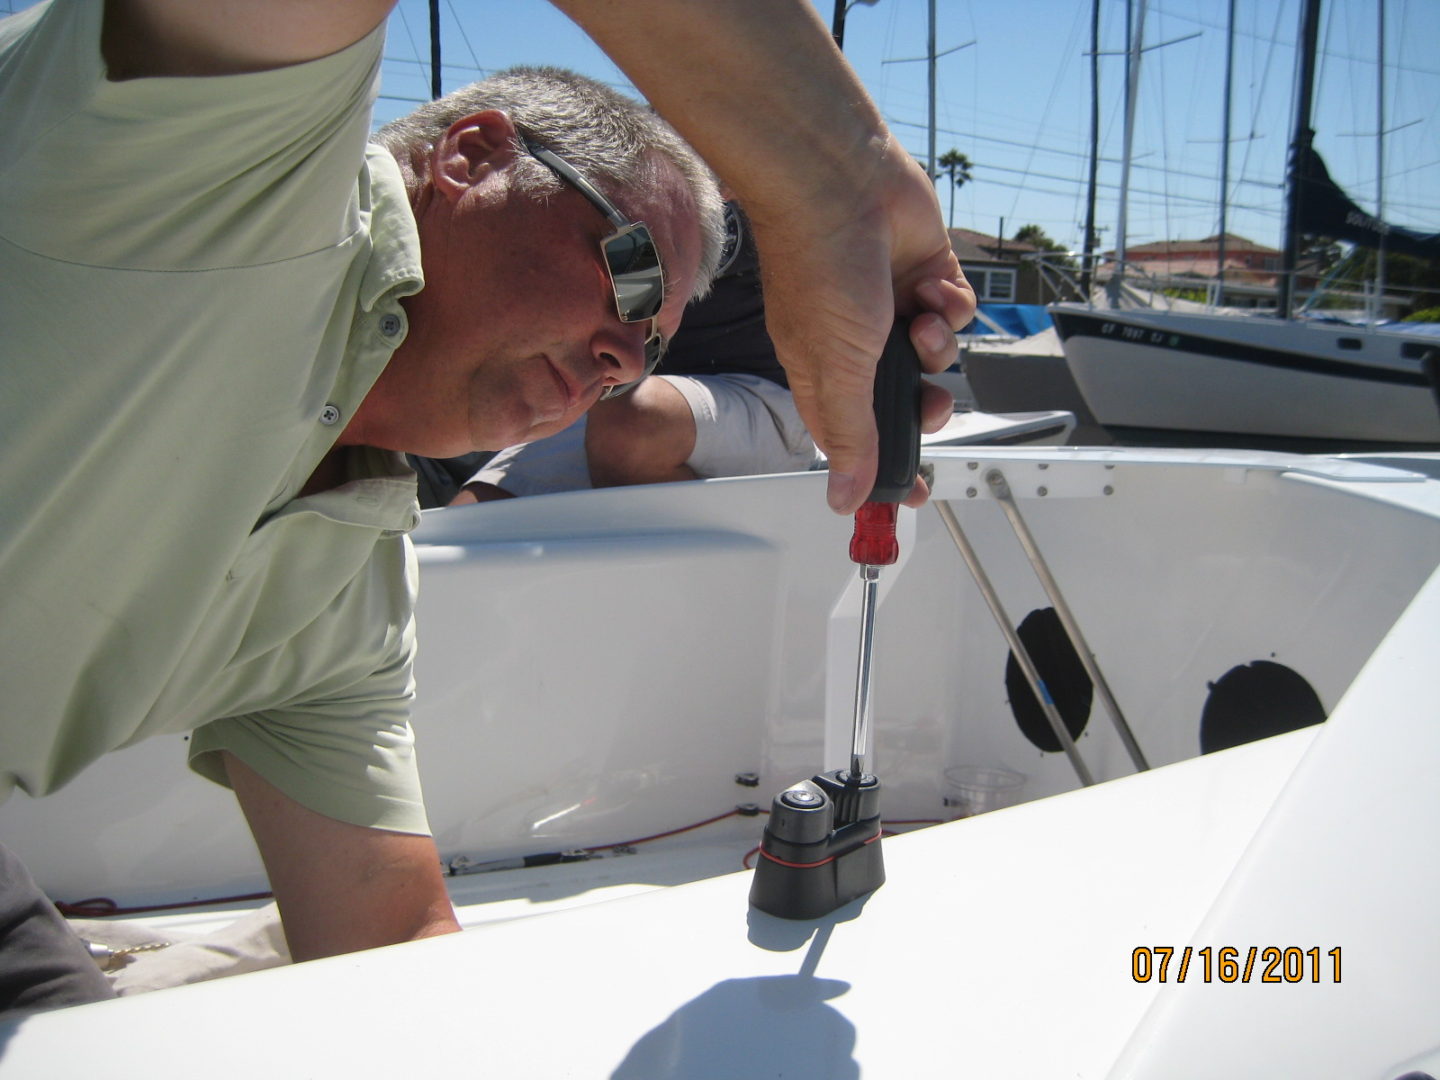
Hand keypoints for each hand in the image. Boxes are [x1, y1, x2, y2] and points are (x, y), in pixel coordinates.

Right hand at [751, 138, 974, 512]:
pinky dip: (949, 303)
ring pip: (937, 356)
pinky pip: (954, 310)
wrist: (840, 182)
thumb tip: (845, 499)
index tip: (913, 495)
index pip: (857, 438)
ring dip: (937, 345)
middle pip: (905, 401)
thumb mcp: (836, 370)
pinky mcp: (926, 275)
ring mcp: (893, 309)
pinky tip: (929, 285)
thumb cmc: (821, 266)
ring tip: (920, 321)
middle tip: (928, 399)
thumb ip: (850, 437)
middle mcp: (858, 345)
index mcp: (824, 374)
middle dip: (925, 405)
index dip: (885, 467)